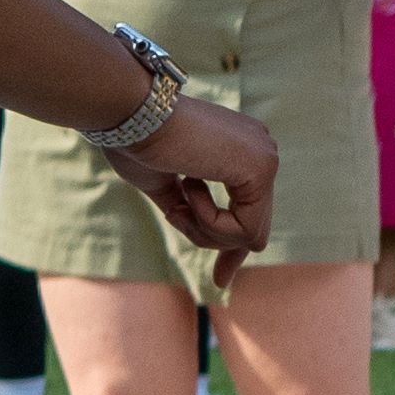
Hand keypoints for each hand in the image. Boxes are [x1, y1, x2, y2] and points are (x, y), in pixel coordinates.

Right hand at [105, 93, 279, 260]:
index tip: (222, 280)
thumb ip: (191, 209)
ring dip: (204, 230)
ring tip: (179, 196)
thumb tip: (211, 241)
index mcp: (240, 149)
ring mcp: (265, 157)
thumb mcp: (166, 185)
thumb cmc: (136, 141)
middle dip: (218, 243)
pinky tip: (189, 186)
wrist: (129, 114)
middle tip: (202, 254)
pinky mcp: (262, 170)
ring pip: (247, 235)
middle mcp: (260, 150)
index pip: (250, 210)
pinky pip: (243, 230)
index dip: (233, 247)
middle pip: (253, 227)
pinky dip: (209, 222)